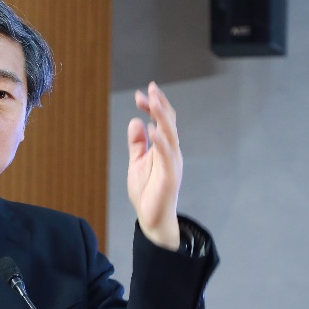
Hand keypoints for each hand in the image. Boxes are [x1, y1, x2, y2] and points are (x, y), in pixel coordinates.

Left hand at [126, 82, 182, 249]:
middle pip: (169, 123)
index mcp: (164, 148)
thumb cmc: (147, 192)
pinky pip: (167, 156)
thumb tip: (136, 122)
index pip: (162, 122)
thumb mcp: (137, 163)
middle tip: (150, 89)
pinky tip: (152, 129)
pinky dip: (160, 142)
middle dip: (160, 105)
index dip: (153, 107)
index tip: (140, 95)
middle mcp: (171, 152)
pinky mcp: (170, 176)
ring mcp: (172, 163)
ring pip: (170, 135)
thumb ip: (137, 144)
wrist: (152, 219)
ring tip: (153, 102)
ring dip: (162, 118)